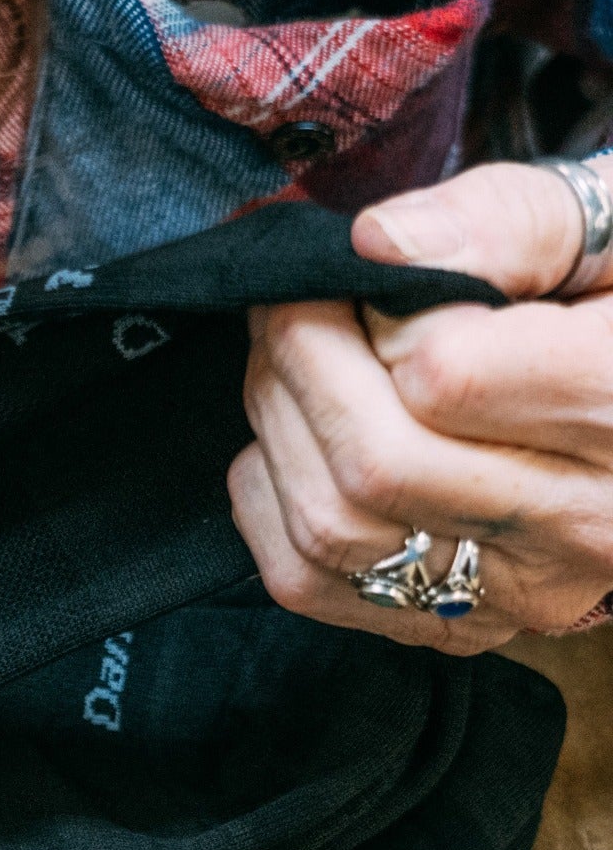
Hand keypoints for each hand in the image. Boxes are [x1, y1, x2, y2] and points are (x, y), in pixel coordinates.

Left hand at [230, 158, 612, 652]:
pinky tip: (294, 443)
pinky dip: (268, 503)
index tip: (364, 272)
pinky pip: (309, 582)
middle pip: (376, 462)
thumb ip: (511, 222)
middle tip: (286, 304)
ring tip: (286, 360)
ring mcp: (517, 590)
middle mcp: (584, 521)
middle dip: (299, 366)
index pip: (448, 377)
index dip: (378, 316)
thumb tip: (376, 245)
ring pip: (331, 527)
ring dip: (276, 427)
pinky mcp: (458, 626)